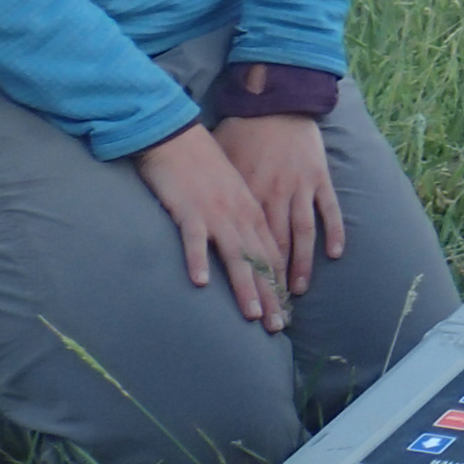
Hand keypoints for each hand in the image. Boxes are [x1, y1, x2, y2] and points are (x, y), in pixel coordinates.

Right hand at [137, 123, 291, 330]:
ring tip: (252, 315)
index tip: (286, 310)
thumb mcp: (234, 189)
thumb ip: (244, 216)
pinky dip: (198, 260)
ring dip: (245, 287)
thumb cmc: (205, 165)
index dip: (280, 283)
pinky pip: (195, 239)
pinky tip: (201, 283)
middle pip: (261, 261)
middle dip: (271, 296)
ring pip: (236, 256)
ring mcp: (216, 213)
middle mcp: (241, 215)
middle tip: (278, 327)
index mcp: (253, 210)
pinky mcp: (189, 210)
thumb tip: (250, 245)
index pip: (273, 253)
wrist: (177, 136)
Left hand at [214, 113, 345, 294]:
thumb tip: (201, 217)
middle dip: (272, 283)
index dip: (247, 275)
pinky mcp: (318, 177)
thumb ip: (218, 192)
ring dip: (300, 265)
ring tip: (297, 291)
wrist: (273, 101)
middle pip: (274, 249)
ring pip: (302, 235)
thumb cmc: (242, 130)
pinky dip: (333, 232)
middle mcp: (274, 197)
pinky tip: (334, 254)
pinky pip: (328, 210)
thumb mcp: (221, 162)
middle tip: (271, 311)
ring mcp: (299, 188)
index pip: (246, 245)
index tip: (245, 299)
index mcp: (247, 196)